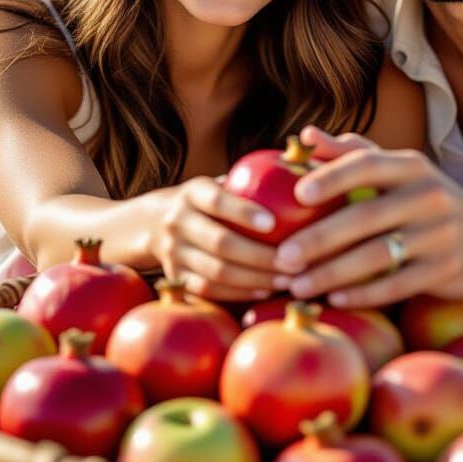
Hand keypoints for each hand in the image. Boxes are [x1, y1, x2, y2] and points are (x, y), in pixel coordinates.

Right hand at [149, 175, 291, 302]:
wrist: (156, 222)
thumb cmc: (211, 199)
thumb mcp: (221, 182)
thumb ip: (253, 180)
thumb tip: (306, 168)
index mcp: (193, 193)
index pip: (217, 201)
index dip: (243, 212)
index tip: (273, 223)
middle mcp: (177, 221)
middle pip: (220, 243)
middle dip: (261, 256)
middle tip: (295, 262)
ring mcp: (173, 252)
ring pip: (216, 272)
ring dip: (256, 279)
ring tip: (287, 280)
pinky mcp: (176, 276)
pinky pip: (210, 291)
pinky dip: (239, 293)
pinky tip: (265, 291)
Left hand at [273, 126, 462, 307]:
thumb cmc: (429, 197)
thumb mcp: (401, 169)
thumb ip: (352, 152)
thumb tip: (303, 136)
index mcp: (412, 166)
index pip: (368, 164)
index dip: (333, 176)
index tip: (297, 194)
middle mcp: (428, 196)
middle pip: (365, 217)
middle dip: (319, 239)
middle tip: (281, 257)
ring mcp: (439, 236)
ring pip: (378, 256)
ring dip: (332, 273)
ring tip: (296, 285)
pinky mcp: (445, 271)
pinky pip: (397, 285)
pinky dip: (363, 294)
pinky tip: (334, 300)